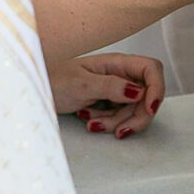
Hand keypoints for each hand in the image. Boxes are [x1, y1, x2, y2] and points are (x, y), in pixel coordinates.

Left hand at [50, 52, 164, 139]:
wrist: (36, 91)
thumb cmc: (53, 80)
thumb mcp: (81, 84)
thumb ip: (111, 86)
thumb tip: (139, 92)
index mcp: (116, 63)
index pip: (151, 69)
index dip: (156, 88)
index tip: (149, 109)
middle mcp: (119, 74)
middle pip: (147, 95)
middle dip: (136, 116)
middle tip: (120, 130)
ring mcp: (115, 89)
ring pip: (133, 110)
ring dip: (116, 122)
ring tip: (92, 123)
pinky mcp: (108, 102)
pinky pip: (120, 116)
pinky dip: (108, 123)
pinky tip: (90, 121)